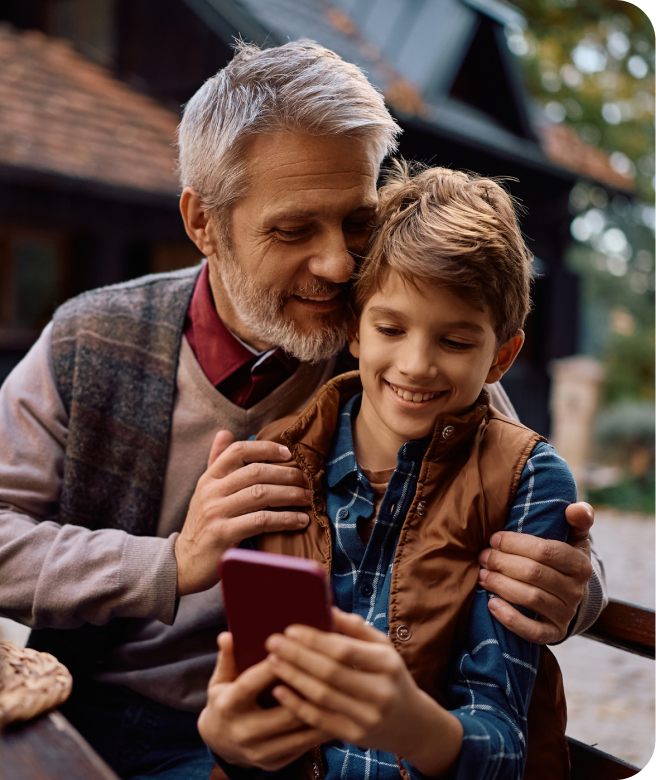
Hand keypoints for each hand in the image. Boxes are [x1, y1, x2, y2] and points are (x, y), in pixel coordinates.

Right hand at [175, 430, 310, 595]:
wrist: (185, 562)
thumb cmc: (203, 524)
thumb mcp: (206, 490)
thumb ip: (217, 462)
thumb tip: (225, 433)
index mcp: (209, 478)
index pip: (238, 451)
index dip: (265, 448)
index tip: (288, 453)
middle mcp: (211, 492)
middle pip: (255, 472)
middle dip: (287, 474)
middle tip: (307, 480)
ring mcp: (216, 512)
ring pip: (261, 494)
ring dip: (291, 494)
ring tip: (308, 498)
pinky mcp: (224, 534)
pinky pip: (262, 520)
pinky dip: (285, 519)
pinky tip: (300, 520)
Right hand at [198, 632, 331, 770]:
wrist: (219, 742)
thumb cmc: (224, 700)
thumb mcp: (220, 679)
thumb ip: (227, 658)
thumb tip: (227, 635)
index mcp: (228, 705)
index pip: (252, 683)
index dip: (273, 666)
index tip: (292, 646)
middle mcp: (243, 731)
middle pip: (284, 711)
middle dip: (308, 690)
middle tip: (332, 671)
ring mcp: (259, 751)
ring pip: (298, 732)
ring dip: (321, 713)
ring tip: (341, 693)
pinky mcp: (272, 763)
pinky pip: (302, 747)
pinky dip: (319, 731)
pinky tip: (336, 715)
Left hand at [265, 609, 461, 776]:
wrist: (412, 724)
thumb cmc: (391, 676)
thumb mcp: (383, 648)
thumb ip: (356, 629)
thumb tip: (327, 608)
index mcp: (387, 664)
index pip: (344, 650)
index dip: (314, 640)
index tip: (290, 629)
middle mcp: (380, 692)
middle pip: (329, 672)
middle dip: (296, 656)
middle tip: (272, 642)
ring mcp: (367, 718)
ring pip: (321, 696)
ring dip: (292, 677)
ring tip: (271, 661)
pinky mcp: (355, 736)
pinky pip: (319, 719)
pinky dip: (296, 705)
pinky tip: (279, 690)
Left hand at [477, 502, 594, 643]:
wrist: (568, 593)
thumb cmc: (562, 557)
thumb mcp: (574, 537)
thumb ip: (578, 519)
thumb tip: (575, 508)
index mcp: (580, 564)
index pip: (546, 551)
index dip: (516, 544)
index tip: (494, 538)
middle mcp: (576, 591)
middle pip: (534, 573)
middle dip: (503, 562)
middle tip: (482, 556)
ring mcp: (566, 614)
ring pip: (531, 599)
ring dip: (501, 585)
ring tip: (482, 575)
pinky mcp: (554, 633)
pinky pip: (533, 632)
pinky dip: (511, 619)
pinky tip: (491, 605)